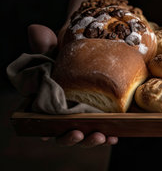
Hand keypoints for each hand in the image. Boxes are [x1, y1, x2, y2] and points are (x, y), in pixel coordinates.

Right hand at [28, 24, 118, 146]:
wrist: (100, 47)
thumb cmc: (74, 51)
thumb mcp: (59, 47)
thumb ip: (45, 44)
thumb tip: (35, 30)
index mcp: (50, 103)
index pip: (44, 123)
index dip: (47, 132)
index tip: (51, 134)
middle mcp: (67, 114)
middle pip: (65, 134)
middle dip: (71, 138)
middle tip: (79, 133)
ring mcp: (87, 116)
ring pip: (86, 135)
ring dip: (92, 140)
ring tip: (102, 137)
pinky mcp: (106, 115)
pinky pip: (107, 130)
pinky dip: (111, 134)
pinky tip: (117, 135)